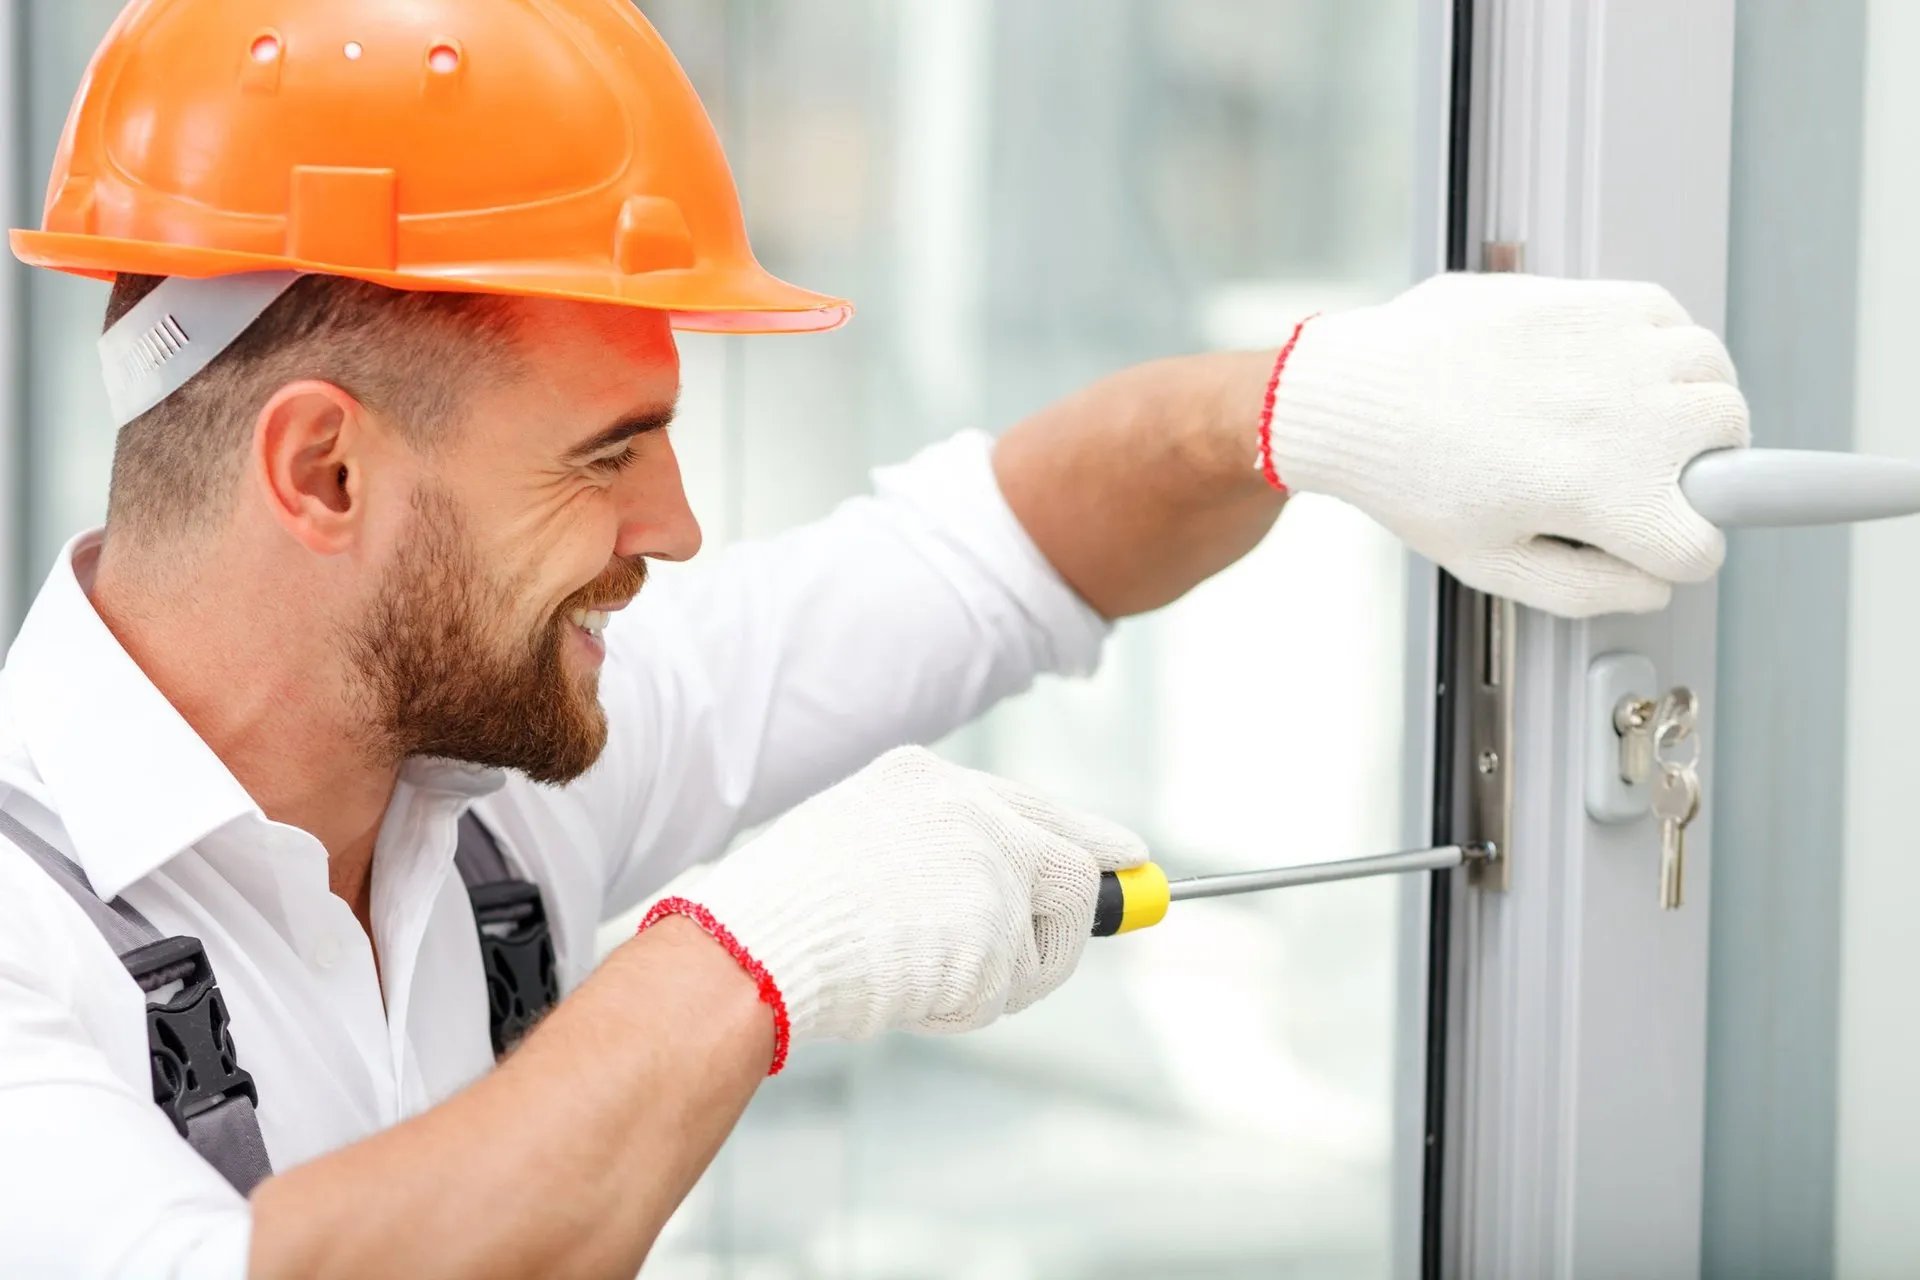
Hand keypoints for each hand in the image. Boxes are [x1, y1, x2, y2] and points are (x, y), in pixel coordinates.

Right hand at [644, 747, 1146, 1067]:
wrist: (750, 945)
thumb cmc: (783, 912)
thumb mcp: (858, 848)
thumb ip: (936, 860)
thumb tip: (1012, 899)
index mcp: (926, 780)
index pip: (1031, 804)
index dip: (1085, 834)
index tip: (1129, 855)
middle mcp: (969, 812)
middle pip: (1067, 869)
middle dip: (1071, 922)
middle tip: (1079, 940)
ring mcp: (986, 870)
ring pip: (1040, 943)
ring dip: (1000, 978)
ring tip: (916, 977)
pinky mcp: (992, 933)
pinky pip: (1007, 992)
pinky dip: (966, 1008)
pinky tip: (907, 991)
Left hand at [1261, 272, 1749, 616]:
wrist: (1357, 395)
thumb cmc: (1411, 478)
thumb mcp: (1491, 564)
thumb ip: (1586, 589)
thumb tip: (1656, 585)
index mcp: (1602, 493)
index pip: (1703, 544)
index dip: (1677, 555)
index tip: (1651, 542)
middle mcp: (1622, 417)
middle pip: (1731, 444)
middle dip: (1701, 469)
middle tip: (1647, 475)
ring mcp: (1614, 350)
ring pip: (1714, 374)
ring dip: (1695, 402)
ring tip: (1642, 420)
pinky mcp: (1593, 299)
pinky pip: (1675, 318)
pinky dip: (1665, 346)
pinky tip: (1619, 369)